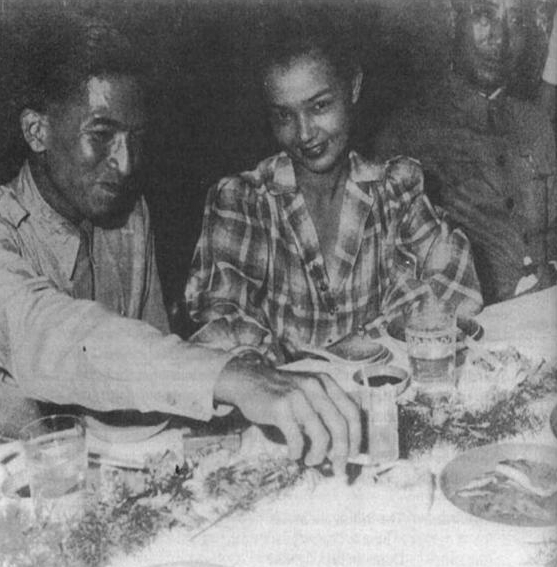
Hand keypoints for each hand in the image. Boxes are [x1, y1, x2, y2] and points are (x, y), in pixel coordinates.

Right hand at [214, 355, 360, 471]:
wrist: (249, 381)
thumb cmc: (281, 393)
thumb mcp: (308, 392)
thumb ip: (324, 411)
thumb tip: (340, 448)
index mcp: (326, 383)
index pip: (352, 412)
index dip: (356, 437)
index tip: (354, 455)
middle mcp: (315, 387)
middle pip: (340, 426)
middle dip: (342, 453)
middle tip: (338, 468)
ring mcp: (298, 396)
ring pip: (321, 436)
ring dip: (318, 456)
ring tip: (310, 461)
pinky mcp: (280, 407)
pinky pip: (297, 439)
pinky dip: (297, 452)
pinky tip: (292, 453)